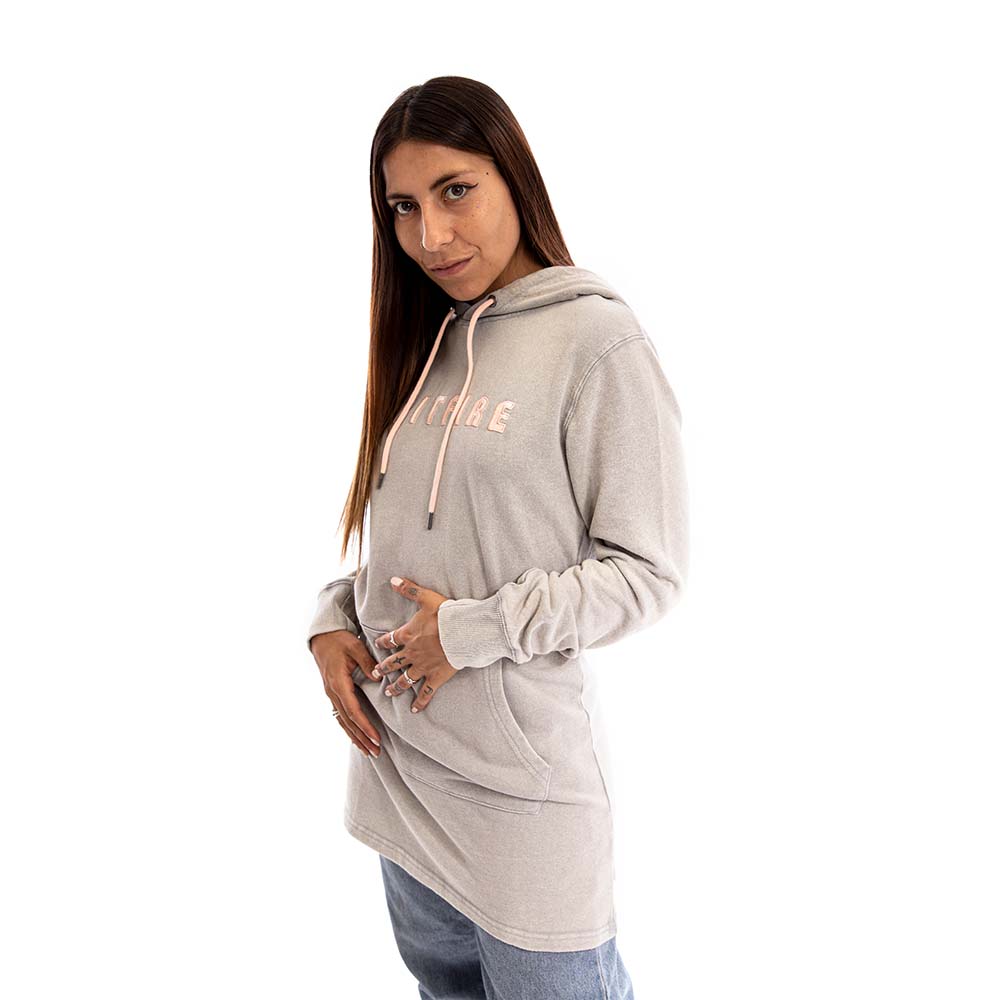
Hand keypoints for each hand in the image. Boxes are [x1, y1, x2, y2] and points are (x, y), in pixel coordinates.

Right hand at [310, 629, 381, 756]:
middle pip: (348, 721)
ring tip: (368, 752)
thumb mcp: (355, 646)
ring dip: (355, 738)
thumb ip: (367, 662)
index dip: (364, 726)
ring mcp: (331, 694)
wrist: (322, 637)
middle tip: (376, 752)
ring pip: (343, 722)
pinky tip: (356, 739)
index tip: (376, 738)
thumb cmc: (339, 640)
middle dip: (362, 738)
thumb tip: (378, 676)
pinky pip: (341, 715)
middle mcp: (332, 692)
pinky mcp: (333, 693)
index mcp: (338, 682)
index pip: (353, 710)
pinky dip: (349, 729)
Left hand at [373, 575, 458, 713]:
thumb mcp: (426, 597)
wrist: (464, 632)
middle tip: (375, 673)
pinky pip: (425, 692)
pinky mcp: (436, 677)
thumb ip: (408, 589)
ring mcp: (423, 667)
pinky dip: (420, 702)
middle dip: (383, 667)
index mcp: (408, 634)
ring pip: (405, 679)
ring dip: (395, 687)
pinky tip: (414, 710)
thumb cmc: (447, 614)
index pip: (390, 639)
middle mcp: (412, 653)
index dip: (382, 641)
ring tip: (388, 693)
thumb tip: (392, 579)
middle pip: (394, 662)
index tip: (377, 644)